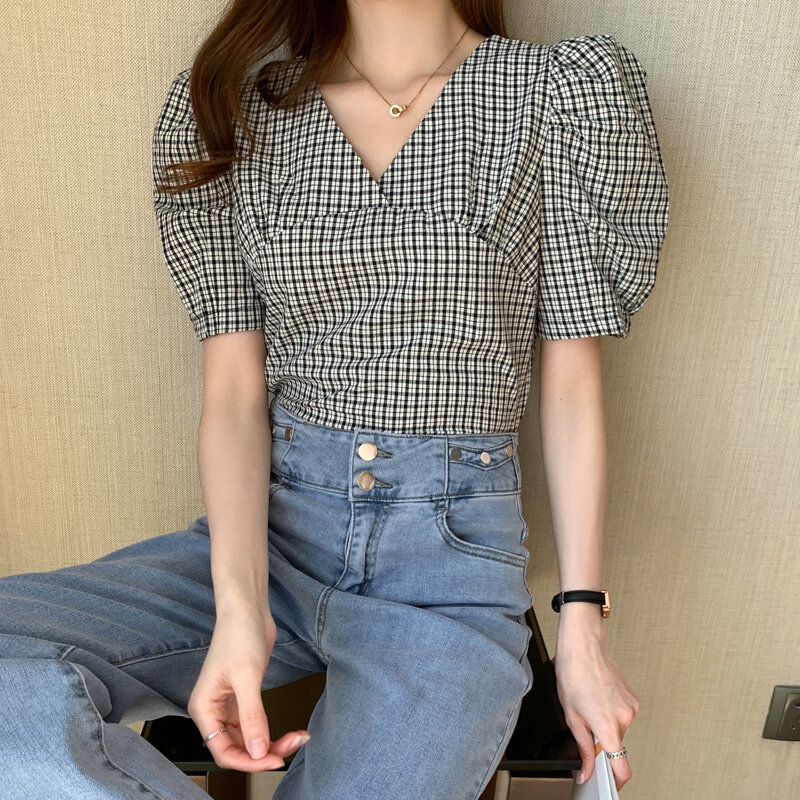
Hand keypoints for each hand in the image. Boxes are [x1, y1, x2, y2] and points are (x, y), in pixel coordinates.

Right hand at [187, 603, 309, 771]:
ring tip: (297, 738)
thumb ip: (252, 715)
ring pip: (249, 739)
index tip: (274, 758)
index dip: (249, 761)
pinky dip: (272, 730)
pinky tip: (290, 730)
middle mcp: (213, 710)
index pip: (223, 751)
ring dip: (271, 743)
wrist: (248, 608)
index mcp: (204, 708)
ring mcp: (229, 704)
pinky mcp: (245, 697)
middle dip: (264, 752)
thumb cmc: (239, 634)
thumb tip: (258, 751)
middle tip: (291, 746)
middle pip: (237, 748)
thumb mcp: (247, 676)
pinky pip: (256, 724)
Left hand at [554, 604, 639, 791]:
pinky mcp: (633, 699)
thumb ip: (583, 748)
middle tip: (584, 725)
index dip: (615, 782)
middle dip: (601, 743)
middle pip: (616, 746)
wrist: (583, 645)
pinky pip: (622, 716)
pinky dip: (611, 714)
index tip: (607, 785)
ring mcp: (631, 708)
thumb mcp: (571, 715)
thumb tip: (587, 771)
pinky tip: (597, 698)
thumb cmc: (573, 674)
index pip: (622, 767)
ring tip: (588, 704)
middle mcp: (625, 719)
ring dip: (605, 726)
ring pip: (619, 730)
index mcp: (608, 726)